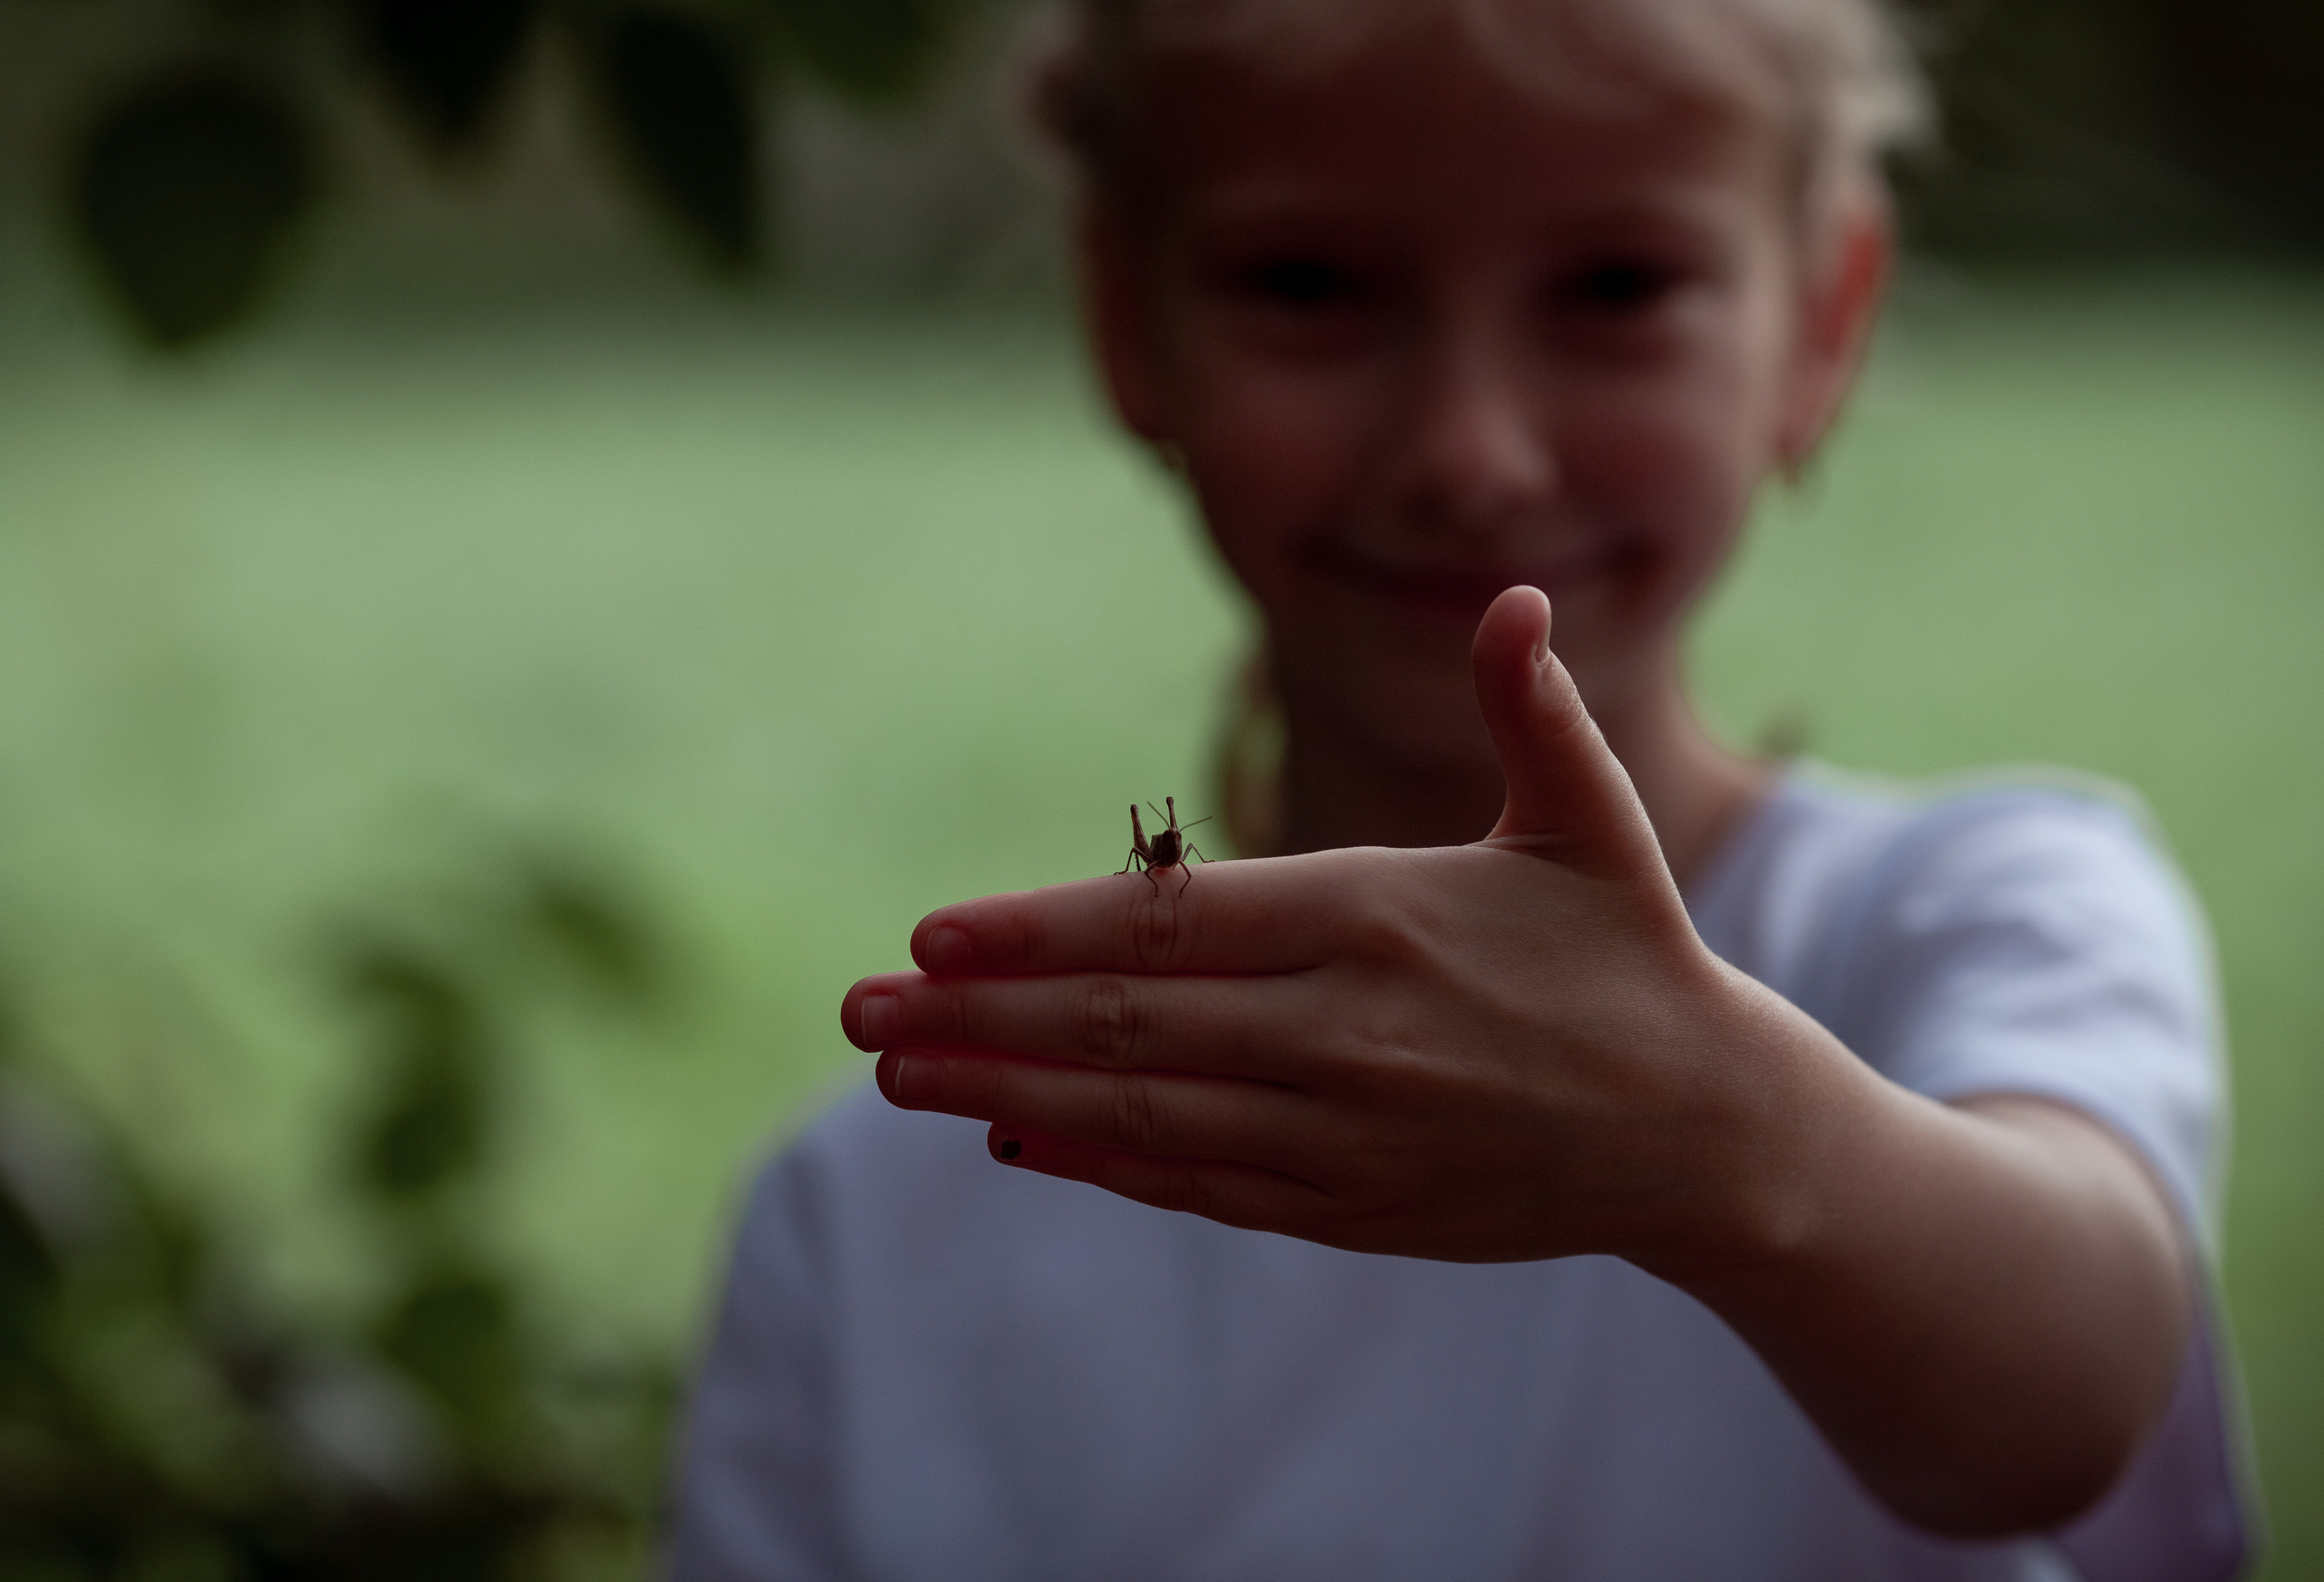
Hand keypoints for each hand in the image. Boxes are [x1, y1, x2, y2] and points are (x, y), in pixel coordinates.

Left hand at [841, 586, 1828, 1266]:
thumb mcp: (1590, 822)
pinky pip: (1201, 1186)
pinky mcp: (1355, 1207)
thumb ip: (1530, 713)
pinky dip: (1102, 1164)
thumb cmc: (1629, 956)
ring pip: (1143, 1113)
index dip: (1043, 932)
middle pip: (1127, 1025)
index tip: (934, 933)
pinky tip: (1019, 1144)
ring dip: (1008, 1096)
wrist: (1706, 1136)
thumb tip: (1516, 600)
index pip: (1173, 923)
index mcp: (1382, 918)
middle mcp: (1350, 1033)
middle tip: (859, 1011)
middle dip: (978, 1020)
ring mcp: (1347, 1132)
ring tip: (901, 1076)